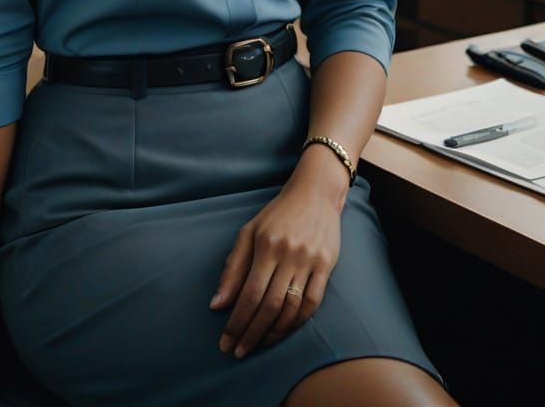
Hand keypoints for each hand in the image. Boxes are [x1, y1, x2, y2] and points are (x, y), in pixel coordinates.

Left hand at [209, 175, 341, 360]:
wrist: (316, 193)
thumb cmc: (277, 213)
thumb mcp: (249, 232)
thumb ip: (233, 267)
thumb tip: (217, 305)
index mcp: (265, 245)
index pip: (249, 294)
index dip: (236, 322)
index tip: (225, 342)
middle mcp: (288, 254)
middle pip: (268, 306)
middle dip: (251, 333)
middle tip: (237, 352)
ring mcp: (309, 261)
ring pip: (290, 308)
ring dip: (273, 333)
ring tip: (258, 346)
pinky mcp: (326, 266)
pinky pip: (312, 303)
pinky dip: (296, 322)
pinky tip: (283, 331)